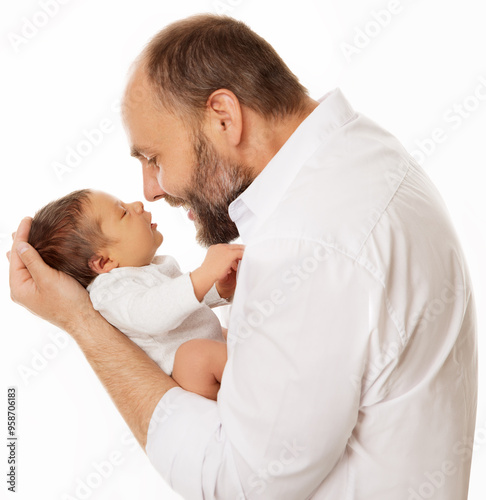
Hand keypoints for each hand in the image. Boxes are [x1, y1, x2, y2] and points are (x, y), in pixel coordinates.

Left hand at [8, 217, 93, 331]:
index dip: (21, 236)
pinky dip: (36, 260)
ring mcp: (34, 292)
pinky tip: (37, 256)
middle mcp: (23, 290)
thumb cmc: (67, 302)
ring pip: (26, 266)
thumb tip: (20, 245)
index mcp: (19, 288)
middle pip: (18, 260)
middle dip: (21, 242)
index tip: (27, 219)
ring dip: (28, 250)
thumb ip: (32, 261)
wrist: (84, 319)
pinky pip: (35, 272)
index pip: (16, 256)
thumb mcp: (47, 278)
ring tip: (25, 237)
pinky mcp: (45, 292)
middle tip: (25, 224)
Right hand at [190, 244, 244, 300]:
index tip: (238, 252)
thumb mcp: (213, 263)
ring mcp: (224, 249)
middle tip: (246, 251)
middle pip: (233, 246)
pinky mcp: (230, 254)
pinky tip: (247, 257)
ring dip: (242, 252)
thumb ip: (219, 260)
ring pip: (237, 248)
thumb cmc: (208, 273)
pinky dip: (244, 255)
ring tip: (246, 256)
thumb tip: (227, 262)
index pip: (226, 247)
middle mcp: (219, 246)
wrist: (206, 275)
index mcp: (214, 248)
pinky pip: (240, 253)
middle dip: (239, 249)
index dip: (233, 249)